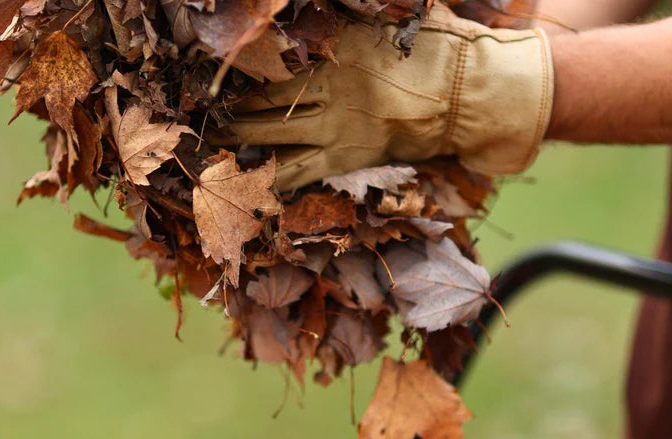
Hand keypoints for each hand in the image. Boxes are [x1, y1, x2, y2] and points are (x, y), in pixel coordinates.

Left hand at [223, 3, 553, 189]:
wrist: (468, 96)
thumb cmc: (432, 51)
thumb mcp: (383, 21)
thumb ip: (344, 24)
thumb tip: (304, 23)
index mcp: (336, 49)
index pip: (276, 64)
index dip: (243, 76)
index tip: (217, 81)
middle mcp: (329, 89)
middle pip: (266, 103)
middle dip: (232, 113)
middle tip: (203, 119)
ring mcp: (336, 127)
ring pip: (275, 139)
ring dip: (241, 145)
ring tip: (214, 149)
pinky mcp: (348, 158)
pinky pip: (301, 173)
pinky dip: (273, 180)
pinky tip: (249, 184)